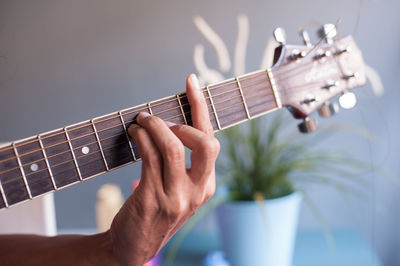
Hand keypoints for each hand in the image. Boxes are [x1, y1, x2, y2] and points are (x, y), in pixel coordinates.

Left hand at [109, 74, 219, 264]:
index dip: (201, 107)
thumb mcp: (178, 190)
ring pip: (173, 147)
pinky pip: (150, 157)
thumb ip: (182, 163)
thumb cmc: (155, 211)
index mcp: (206, 185)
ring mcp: (177, 197)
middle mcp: (197, 191)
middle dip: (181, 121)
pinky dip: (141, 138)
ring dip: (154, 126)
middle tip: (158, 119)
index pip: (211, 140)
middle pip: (204, 142)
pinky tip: (134, 134)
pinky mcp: (154, 199)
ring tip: (141, 121)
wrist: (133, 247)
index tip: (191, 81)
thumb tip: (169, 122)